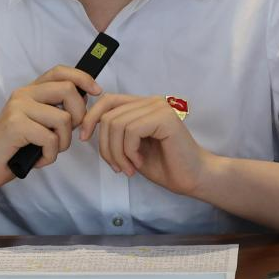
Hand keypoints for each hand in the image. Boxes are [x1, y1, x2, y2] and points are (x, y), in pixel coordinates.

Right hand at [0, 66, 101, 189]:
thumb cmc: (14, 147)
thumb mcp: (38, 124)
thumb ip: (56, 110)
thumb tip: (84, 100)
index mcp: (30, 91)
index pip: (60, 71)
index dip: (82, 78)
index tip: (97, 92)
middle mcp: (23, 94)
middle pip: (68, 90)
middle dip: (79, 116)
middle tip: (68, 135)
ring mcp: (18, 108)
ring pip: (63, 119)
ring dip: (63, 142)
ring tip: (49, 151)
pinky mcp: (15, 126)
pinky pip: (50, 139)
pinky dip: (50, 156)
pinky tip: (38, 160)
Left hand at [80, 94, 209, 196]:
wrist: (194, 178)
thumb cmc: (165, 166)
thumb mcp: (131, 148)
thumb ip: (115, 133)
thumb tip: (88, 128)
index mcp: (143, 105)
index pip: (107, 100)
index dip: (91, 117)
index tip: (83, 137)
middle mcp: (151, 101)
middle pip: (108, 115)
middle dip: (105, 146)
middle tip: (117, 167)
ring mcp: (159, 107)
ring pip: (116, 124)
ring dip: (117, 153)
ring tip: (128, 168)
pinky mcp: (165, 118)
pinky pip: (131, 131)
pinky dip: (129, 151)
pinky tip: (138, 163)